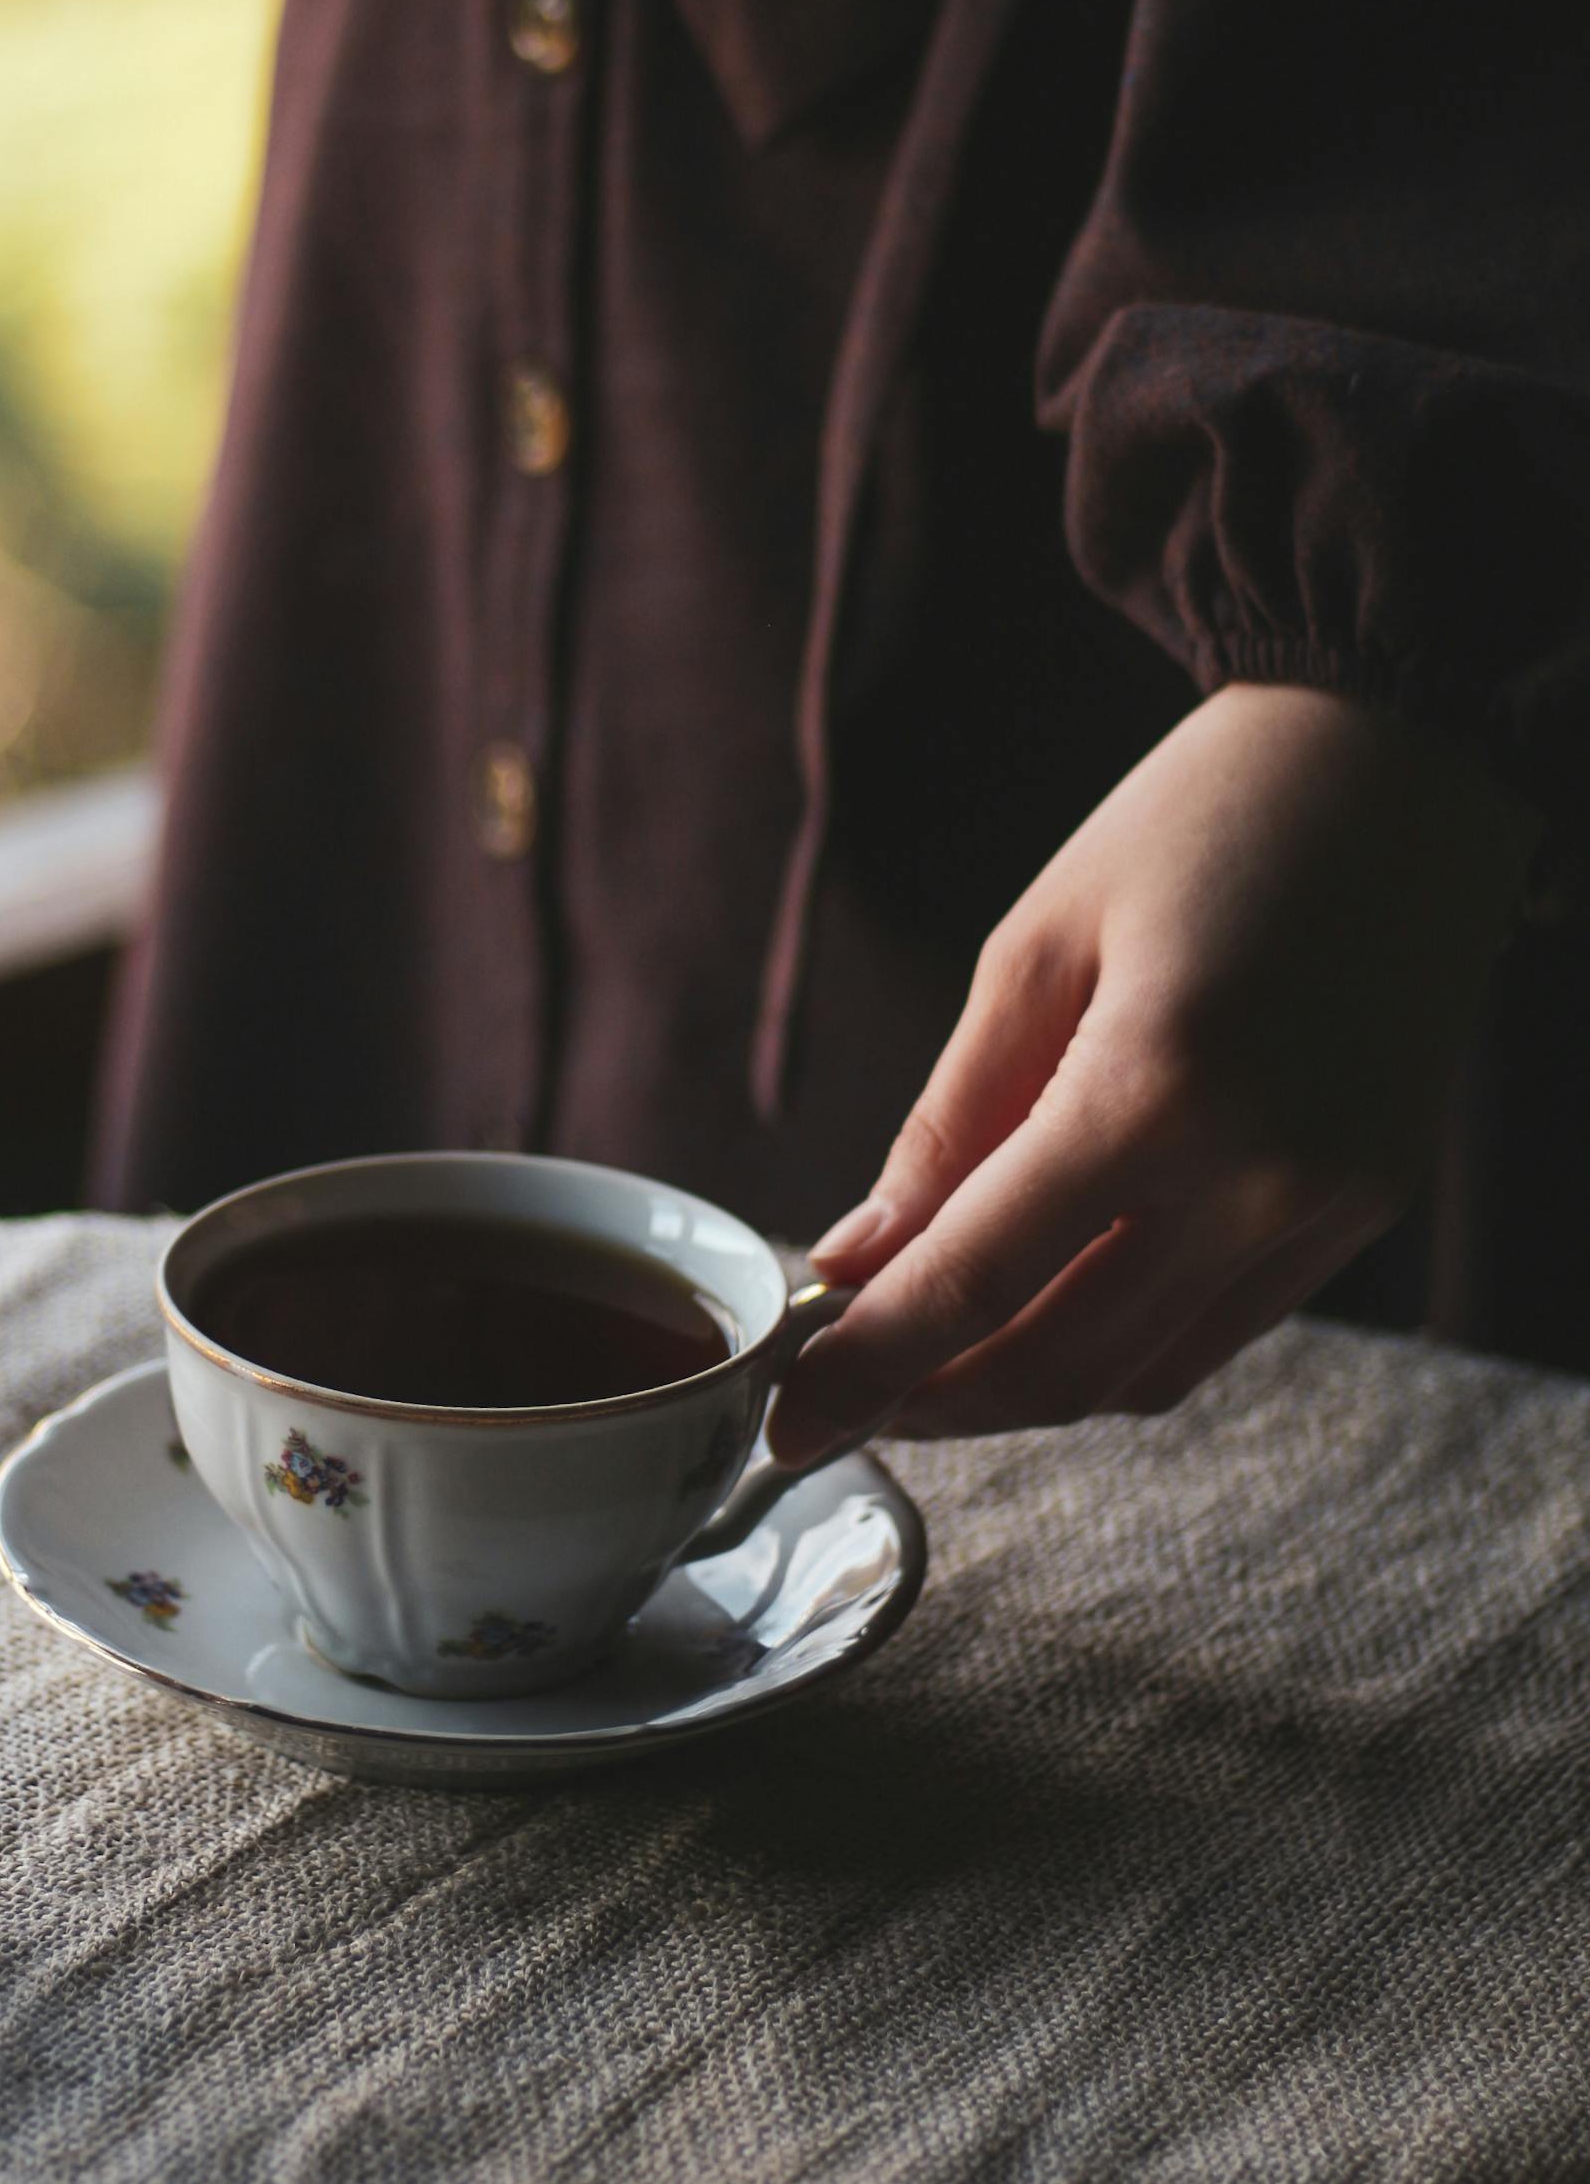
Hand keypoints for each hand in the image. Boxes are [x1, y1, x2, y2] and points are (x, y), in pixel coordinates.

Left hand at [768, 683, 1538, 1457]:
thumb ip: (947, 1125)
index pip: (977, 1283)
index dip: (867, 1369)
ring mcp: (1325, 1204)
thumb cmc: (1199, 823)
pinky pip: (1213, 1333)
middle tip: (835, 1403)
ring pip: (1135, 1374)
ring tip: (916, 1371)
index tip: (783, 1420)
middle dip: (928, 1402)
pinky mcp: (1363, 1207)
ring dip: (1013, 1394)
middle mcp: (1257, 1175)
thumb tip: (858, 1261)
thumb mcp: (1037, 947)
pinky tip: (1034, 1325)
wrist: (1400, 762)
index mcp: (1156, 1089)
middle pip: (1056, 1362)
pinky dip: (1109, 1354)